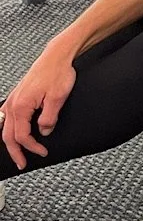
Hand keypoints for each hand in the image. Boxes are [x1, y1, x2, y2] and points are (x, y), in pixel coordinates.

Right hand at [2, 40, 76, 168]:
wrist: (57, 57)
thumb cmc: (58, 73)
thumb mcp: (58, 98)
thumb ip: (49, 119)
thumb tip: (44, 132)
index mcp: (21, 106)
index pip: (22, 136)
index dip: (32, 147)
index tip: (43, 152)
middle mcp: (13, 103)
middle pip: (8, 135)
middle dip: (15, 152)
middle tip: (22, 164)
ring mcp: (13, 99)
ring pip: (5, 127)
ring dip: (10, 141)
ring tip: (17, 153)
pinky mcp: (17, 95)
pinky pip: (6, 116)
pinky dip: (8, 128)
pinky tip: (12, 131)